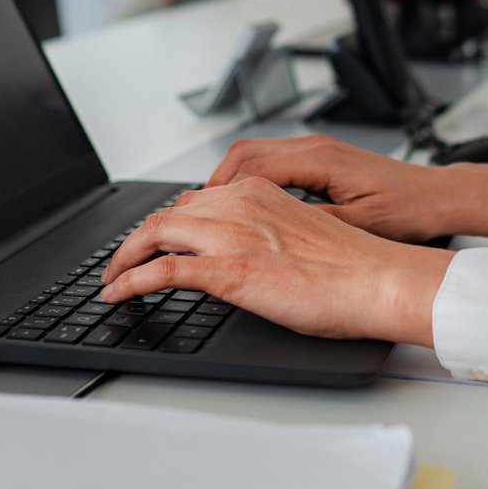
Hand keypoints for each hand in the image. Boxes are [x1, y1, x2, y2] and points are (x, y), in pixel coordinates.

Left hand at [100, 177, 451, 344]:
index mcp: (259, 192)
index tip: (152, 241)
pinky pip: (161, 271)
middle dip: (134, 240)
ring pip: (155, 235)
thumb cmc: (354, 266)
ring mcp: (231, 236)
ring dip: (123, 259)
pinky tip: (117, 296)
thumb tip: (247, 254)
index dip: (165, 222)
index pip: (194, 200)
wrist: (377, 279)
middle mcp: (239, 205)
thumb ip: (266, 232)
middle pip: (166, 214)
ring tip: (111, 281)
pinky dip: (129, 282)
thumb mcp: (302, 233)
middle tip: (119, 263)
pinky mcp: (227, 270)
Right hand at [207, 134, 487, 246]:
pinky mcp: (322, 161)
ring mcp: (318, 151)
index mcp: (320, 158)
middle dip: (214, 183)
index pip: (252, 163)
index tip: (198, 212)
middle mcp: (314, 147)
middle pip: (245, 153)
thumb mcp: (357, 224)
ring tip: (211, 213)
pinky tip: (245, 207)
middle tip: (192, 214)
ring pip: (256, 156)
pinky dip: (251, 181)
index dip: (219, 188)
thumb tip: (271, 233)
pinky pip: (273, 164)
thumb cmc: (407, 211)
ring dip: (230, 181)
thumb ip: (312, 224)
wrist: (438, 198)